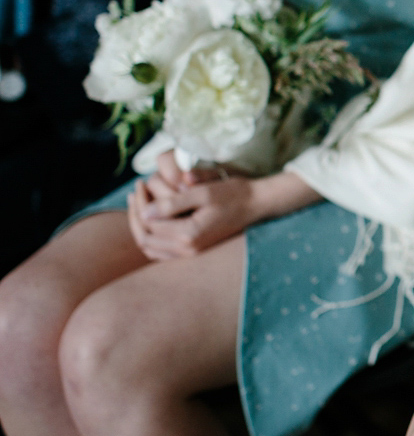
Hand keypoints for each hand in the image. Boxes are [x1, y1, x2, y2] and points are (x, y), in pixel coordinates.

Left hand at [129, 174, 261, 258]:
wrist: (256, 204)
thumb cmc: (232, 194)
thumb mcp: (203, 192)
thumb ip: (172, 204)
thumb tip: (144, 212)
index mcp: (188, 234)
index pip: (149, 223)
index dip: (139, 203)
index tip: (139, 183)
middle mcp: (188, 249)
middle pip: (146, 238)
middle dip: (135, 215)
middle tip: (135, 193)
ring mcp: (191, 252)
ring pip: (151, 247)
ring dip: (141, 227)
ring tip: (139, 204)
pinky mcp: (194, 251)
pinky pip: (162, 251)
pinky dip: (152, 236)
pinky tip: (152, 219)